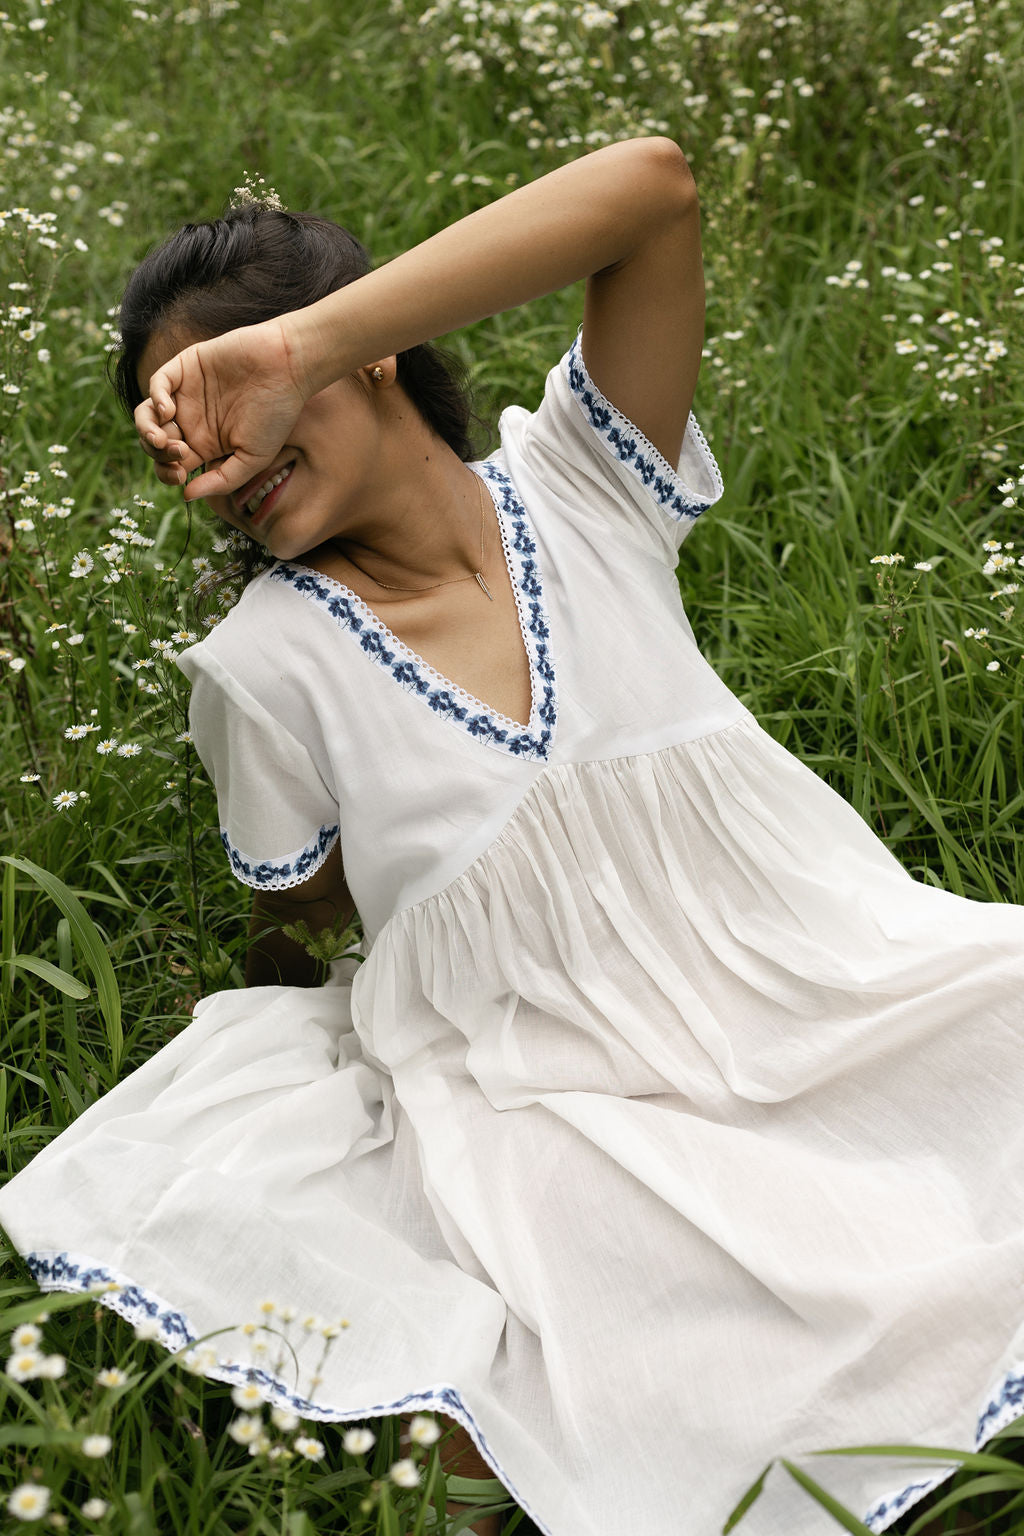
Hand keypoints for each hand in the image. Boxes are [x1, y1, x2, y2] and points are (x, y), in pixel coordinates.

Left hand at [134, 316, 311, 502]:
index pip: (171, 464)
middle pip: (154, 442)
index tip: (180, 476)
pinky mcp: (186, 367)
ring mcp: (186, 394)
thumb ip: (222, 481)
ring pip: (146, 415)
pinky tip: (168, 410)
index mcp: (205, 444)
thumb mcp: (254, 459)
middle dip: (157, 454)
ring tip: (161, 437)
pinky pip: (157, 384)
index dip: (167, 473)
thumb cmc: (277, 415)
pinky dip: (155, 398)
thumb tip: (186, 495)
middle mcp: (191, 420)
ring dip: (146, 430)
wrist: (288, 369)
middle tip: (180, 452)